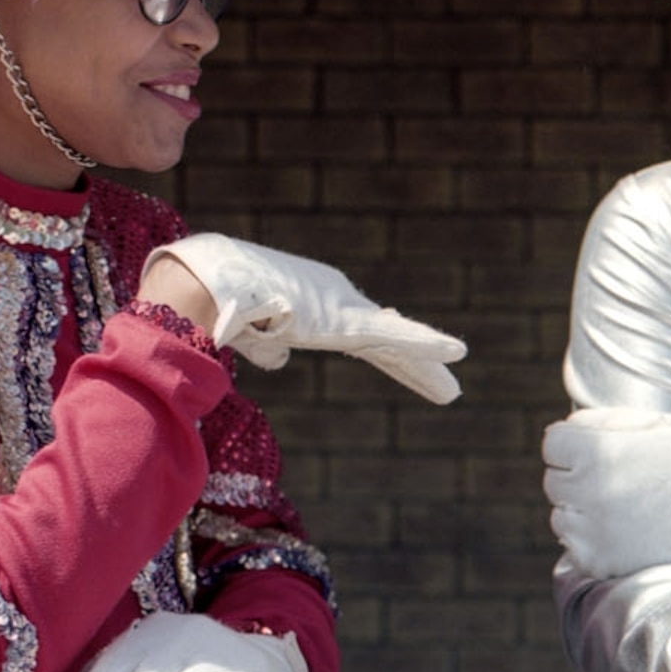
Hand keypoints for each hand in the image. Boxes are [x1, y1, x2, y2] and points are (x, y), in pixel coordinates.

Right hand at [146, 233, 463, 399]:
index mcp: (314, 305)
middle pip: (383, 340)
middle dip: (412, 362)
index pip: (357, 333)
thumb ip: (265, 343)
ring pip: (395, 343)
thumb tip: (277, 359)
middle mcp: (335, 302)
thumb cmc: (220, 300)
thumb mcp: (248, 329)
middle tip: (445, 384)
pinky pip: (397, 337)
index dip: (383, 348)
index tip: (402, 357)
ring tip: (454, 386)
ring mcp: (345, 310)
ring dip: (425, 366)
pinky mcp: (349, 321)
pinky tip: (458, 354)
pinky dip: (427, 345)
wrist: (213, 284)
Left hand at [543, 405, 670, 580]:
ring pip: (561, 516)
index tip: (600, 452)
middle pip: (554, 480)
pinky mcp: (599, 564)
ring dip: (583, 512)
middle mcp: (588, 491)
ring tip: (626, 510)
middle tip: (621, 482)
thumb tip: (570, 429)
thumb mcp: (659, 424)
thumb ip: (605, 421)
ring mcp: (592, 532)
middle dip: (579, 478)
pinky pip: (575, 548)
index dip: (576, 444)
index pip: (553, 443)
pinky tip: (627, 533)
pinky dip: (593, 542)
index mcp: (600, 450)